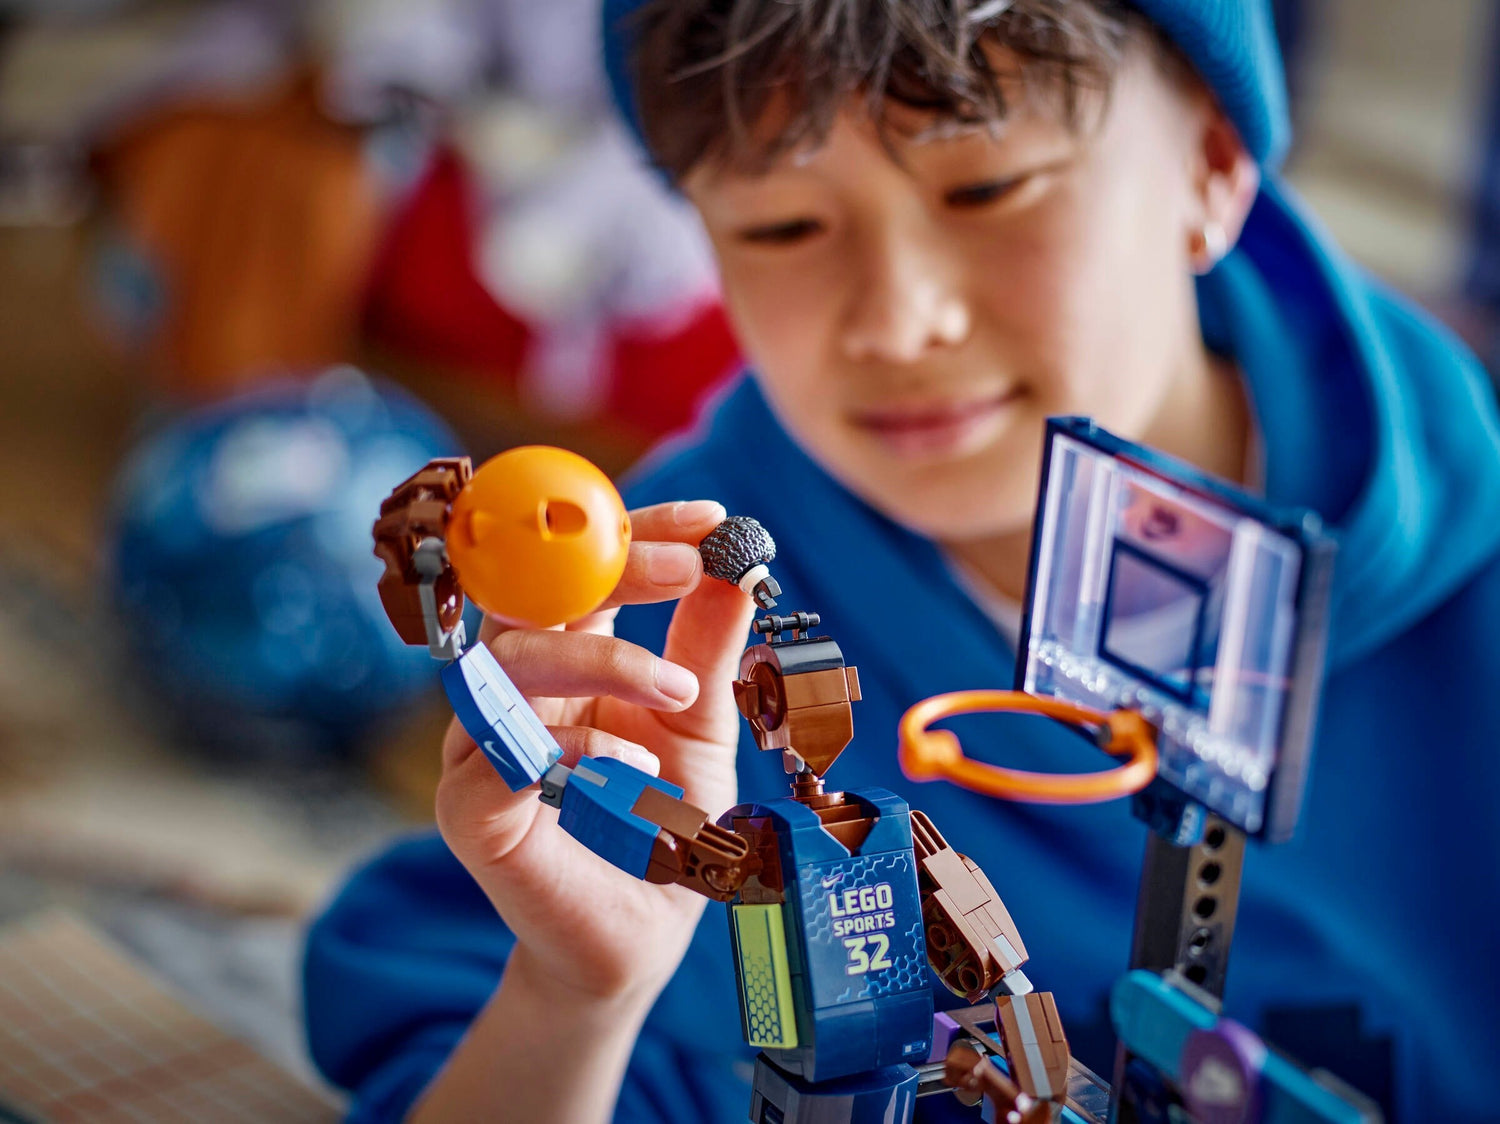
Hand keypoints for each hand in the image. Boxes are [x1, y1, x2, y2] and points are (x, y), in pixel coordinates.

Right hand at [434, 499, 755, 1012]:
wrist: (635, 944)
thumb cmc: (661, 833)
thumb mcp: (699, 730)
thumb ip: (705, 651)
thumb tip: (735, 564)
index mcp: (561, 666)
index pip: (578, 576)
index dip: (633, 536)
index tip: (709, 518)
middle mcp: (510, 693)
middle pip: (532, 596)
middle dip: (612, 568)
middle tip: (691, 563)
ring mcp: (481, 748)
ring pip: (511, 659)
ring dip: (603, 656)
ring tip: (678, 689)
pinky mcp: (469, 809)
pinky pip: (501, 749)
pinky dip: (574, 741)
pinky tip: (634, 765)